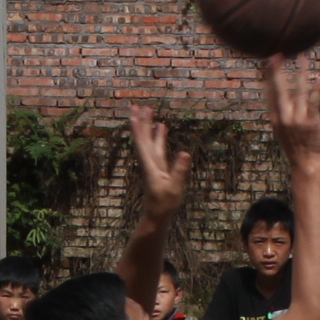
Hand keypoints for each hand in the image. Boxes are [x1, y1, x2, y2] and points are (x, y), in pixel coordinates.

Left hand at [124, 100, 194, 220]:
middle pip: (142, 138)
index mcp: (150, 166)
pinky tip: (160, 126)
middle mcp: (149, 162)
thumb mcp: (175, 188)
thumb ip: (180, 171)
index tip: (133, 115)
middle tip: (137, 105)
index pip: (142, 144)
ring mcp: (153, 163)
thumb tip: (185, 153)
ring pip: (149, 140)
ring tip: (148, 110)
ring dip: (147, 125)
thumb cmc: (165, 204)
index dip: (138, 129)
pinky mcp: (157, 166)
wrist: (157, 215)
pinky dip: (157, 134)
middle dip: (140, 121)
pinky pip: (156, 146)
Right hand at [259, 52, 319, 153]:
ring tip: (304, 58)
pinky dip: (316, 89)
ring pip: (298, 91)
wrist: (306, 164)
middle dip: (277, 71)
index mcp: (275, 117)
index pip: (270, 92)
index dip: (269, 75)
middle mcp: (283, 117)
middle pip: (279, 89)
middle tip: (277, 54)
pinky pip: (313, 102)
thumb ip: (282, 112)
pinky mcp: (311, 122)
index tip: (270, 60)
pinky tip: (319, 77)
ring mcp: (297, 119)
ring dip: (301, 73)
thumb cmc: (297, 146)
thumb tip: (283, 96)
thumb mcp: (283, 130)